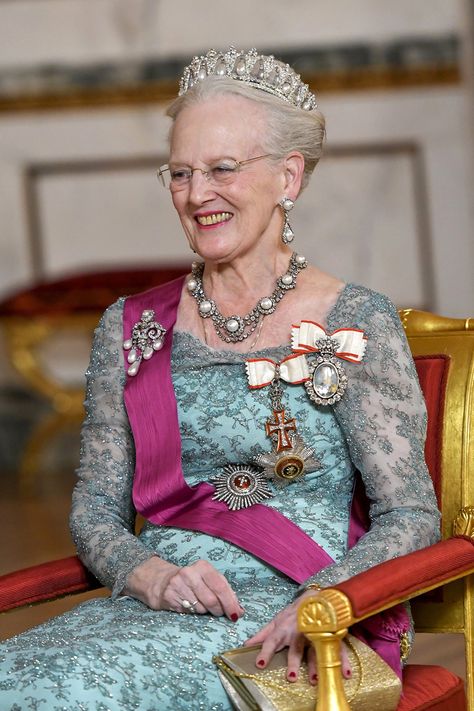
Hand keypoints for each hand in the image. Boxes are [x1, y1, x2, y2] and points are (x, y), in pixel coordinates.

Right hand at [124, 556, 243, 621]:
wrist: (161, 581)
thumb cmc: (192, 581)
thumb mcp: (207, 579)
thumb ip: (224, 590)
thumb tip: (239, 610)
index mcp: (203, 566)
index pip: (220, 587)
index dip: (230, 603)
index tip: (236, 614)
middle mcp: (190, 573)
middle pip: (212, 600)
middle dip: (219, 610)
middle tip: (220, 613)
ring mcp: (177, 584)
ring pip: (201, 608)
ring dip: (205, 611)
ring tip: (200, 604)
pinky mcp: (168, 596)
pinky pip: (188, 611)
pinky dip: (193, 612)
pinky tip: (189, 605)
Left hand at [244, 589, 350, 683]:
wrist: (317, 597)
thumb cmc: (293, 613)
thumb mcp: (276, 621)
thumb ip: (262, 635)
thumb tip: (245, 644)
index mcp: (283, 629)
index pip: (272, 640)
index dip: (265, 651)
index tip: (260, 664)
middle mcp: (299, 631)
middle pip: (295, 648)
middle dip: (293, 661)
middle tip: (291, 677)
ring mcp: (316, 634)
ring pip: (316, 650)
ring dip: (315, 665)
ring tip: (313, 679)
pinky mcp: (331, 636)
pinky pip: (339, 649)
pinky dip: (343, 661)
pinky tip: (345, 674)